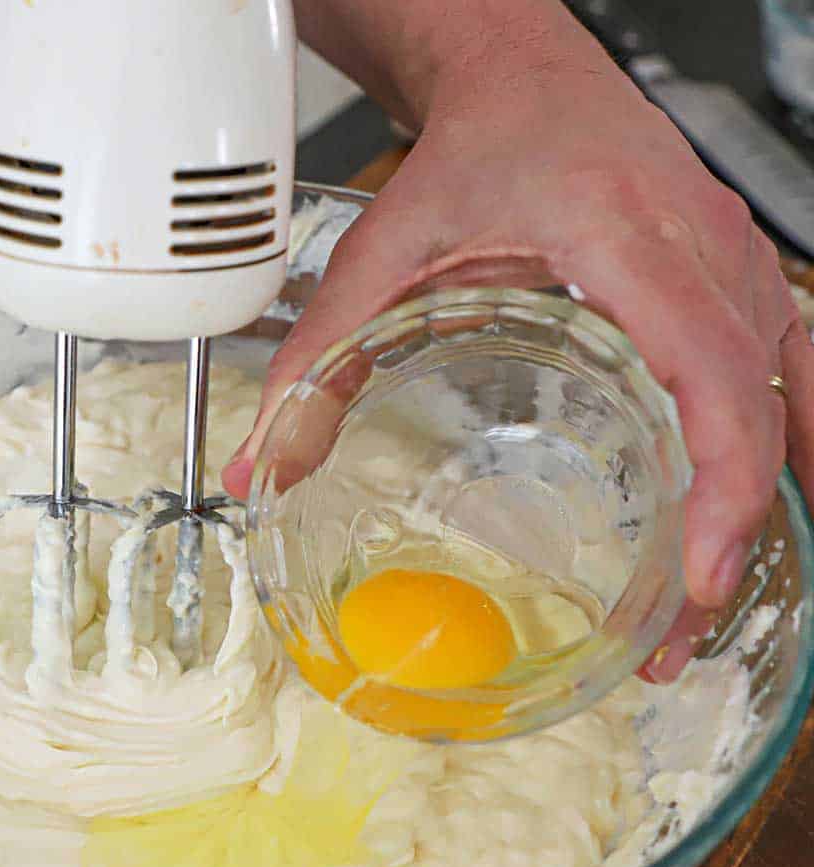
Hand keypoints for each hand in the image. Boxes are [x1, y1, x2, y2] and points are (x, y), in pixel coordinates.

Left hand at [223, 29, 813, 680]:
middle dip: (737, 531)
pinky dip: (781, 448)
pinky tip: (755, 514)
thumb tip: (258, 463)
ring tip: (704, 603)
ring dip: (765, 504)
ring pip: (792, 393)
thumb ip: (318, 359)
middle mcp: (703, 249)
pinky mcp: (738, 275)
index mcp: (625, 236)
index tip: (702, 567)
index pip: (708, 365)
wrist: (526, 78)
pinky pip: (791, 370)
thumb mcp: (382, 249)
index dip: (727, 474)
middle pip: (761, 404)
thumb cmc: (475, 147)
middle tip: (681, 635)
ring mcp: (735, 260)